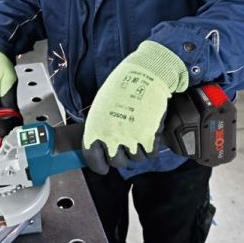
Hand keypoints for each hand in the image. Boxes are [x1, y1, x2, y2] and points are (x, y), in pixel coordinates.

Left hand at [82, 41, 188, 174]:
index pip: (92, 158)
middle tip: (126, 146)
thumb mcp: (101, 107)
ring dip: (138, 151)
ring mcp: (130, 139)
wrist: (145, 75)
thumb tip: (101, 144)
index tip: (104, 167)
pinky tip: (150, 134)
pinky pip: (150, 154)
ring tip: (139, 135)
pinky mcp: (149, 138)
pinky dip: (151, 147)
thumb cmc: (122, 88)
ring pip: (136, 160)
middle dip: (122, 157)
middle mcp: (111, 136)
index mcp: (95, 128)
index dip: (98, 165)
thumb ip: (100, 127)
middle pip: (117, 162)